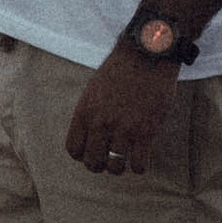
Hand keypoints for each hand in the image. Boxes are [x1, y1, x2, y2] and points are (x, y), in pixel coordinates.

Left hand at [64, 44, 181, 178]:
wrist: (147, 54)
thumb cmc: (121, 69)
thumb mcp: (94, 89)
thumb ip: (90, 113)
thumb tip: (90, 137)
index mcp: (85, 112)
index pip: (74, 149)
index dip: (83, 155)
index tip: (94, 151)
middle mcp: (101, 123)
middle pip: (92, 163)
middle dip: (100, 165)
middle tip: (110, 159)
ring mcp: (123, 129)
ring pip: (115, 168)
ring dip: (120, 168)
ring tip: (126, 159)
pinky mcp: (146, 131)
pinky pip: (138, 165)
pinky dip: (139, 166)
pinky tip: (142, 156)